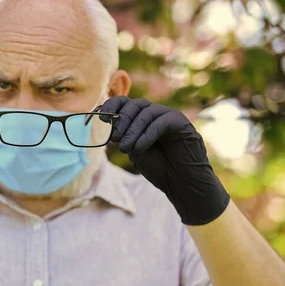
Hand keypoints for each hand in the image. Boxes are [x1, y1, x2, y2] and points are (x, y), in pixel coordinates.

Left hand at [101, 96, 229, 224]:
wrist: (181, 183)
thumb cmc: (159, 168)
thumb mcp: (134, 149)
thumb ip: (122, 135)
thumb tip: (104, 118)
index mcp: (144, 118)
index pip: (127, 102)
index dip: (113, 105)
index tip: (102, 117)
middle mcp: (157, 113)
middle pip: (136, 104)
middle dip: (122, 120)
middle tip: (115, 139)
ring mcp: (170, 116)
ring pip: (147, 112)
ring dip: (133, 130)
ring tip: (126, 148)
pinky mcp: (182, 123)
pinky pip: (162, 122)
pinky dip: (147, 134)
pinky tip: (140, 148)